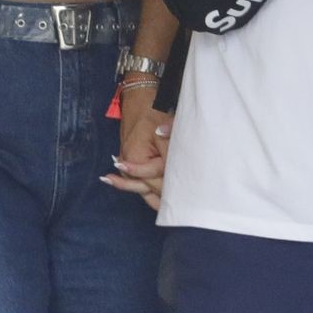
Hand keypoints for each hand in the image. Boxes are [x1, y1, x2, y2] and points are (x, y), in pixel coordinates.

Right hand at [104, 84, 171, 211]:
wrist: (138, 97)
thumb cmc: (150, 112)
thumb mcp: (162, 132)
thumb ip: (167, 156)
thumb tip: (175, 172)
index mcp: (134, 157)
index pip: (154, 181)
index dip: (170, 189)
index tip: (184, 199)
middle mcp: (128, 162)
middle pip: (146, 188)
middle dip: (162, 199)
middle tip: (180, 215)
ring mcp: (128, 161)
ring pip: (140, 187)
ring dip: (153, 198)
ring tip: (167, 214)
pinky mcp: (131, 158)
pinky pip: (139, 178)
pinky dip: (148, 188)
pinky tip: (157, 198)